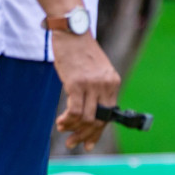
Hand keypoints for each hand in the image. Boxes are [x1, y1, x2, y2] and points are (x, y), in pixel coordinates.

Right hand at [51, 30, 119, 150]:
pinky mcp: (76, 83)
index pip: (109, 114)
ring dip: (75, 130)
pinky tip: (61, 123)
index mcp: (113, 82)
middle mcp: (106, 85)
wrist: (72, 31)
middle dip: (86, 135)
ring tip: (64, 133)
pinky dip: (68, 120)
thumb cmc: (80, 50)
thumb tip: (91, 109)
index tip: (89, 142)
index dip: (98, 131)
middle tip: (74, 144)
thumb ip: (97, 87)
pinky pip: (76, 110)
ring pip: (88, 118)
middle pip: (100, 119)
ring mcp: (92, 85)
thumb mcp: (96, 69)